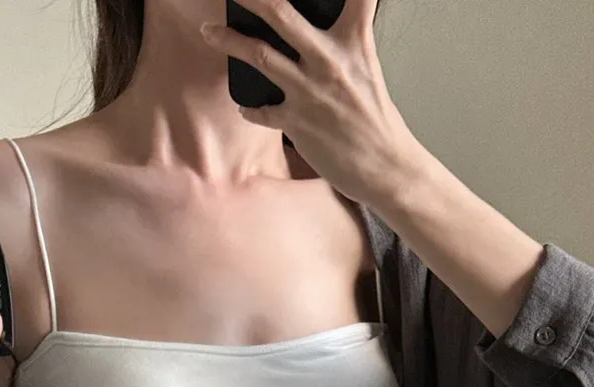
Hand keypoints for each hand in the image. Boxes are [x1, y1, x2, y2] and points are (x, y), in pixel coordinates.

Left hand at [200, 0, 423, 207]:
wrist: (384, 165)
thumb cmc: (374, 118)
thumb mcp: (366, 66)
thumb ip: (345, 40)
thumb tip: (315, 31)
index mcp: (353, 41)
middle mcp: (329, 60)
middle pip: (282, 14)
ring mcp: (309, 90)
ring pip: (260, 55)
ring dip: (230, 40)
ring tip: (209, 30)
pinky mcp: (297, 122)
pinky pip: (260, 111)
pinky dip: (250, 108)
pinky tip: (245, 107)